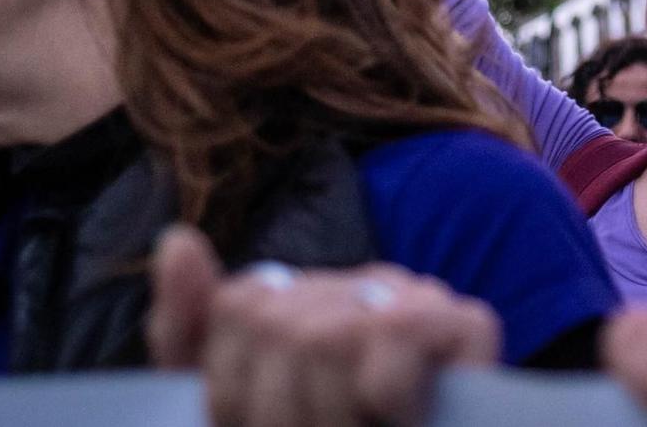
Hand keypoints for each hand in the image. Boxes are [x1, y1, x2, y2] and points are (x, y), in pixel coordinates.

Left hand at [148, 224, 500, 426]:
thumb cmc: (322, 421)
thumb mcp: (241, 399)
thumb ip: (193, 331)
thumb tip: (177, 239)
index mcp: (308, 302)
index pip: (241, 307)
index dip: (231, 389)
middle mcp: (361, 286)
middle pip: (279, 327)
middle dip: (278, 415)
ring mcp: (418, 298)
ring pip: (329, 337)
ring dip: (332, 415)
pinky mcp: (469, 324)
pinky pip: (401, 335)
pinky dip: (389, 394)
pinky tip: (399, 419)